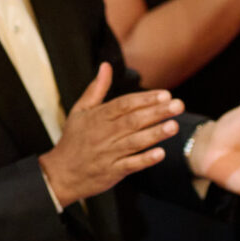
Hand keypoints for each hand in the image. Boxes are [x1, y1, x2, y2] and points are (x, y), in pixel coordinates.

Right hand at [39, 62, 183, 206]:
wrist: (60, 174)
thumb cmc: (73, 140)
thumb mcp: (80, 111)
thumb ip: (96, 89)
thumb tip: (106, 66)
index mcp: (97, 117)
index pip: (124, 104)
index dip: (144, 99)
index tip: (165, 94)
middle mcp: (103, 134)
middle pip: (133, 121)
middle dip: (157, 112)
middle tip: (178, 105)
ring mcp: (108, 154)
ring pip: (134, 142)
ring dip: (155, 134)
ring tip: (174, 126)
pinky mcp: (112, 172)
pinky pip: (130, 165)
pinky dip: (145, 159)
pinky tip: (161, 153)